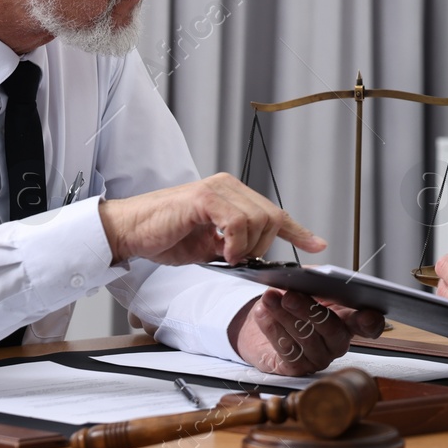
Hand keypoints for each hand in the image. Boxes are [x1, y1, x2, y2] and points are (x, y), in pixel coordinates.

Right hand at [97, 172, 325, 265]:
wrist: (129, 232)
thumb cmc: (165, 237)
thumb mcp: (210, 247)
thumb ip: (235, 247)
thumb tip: (258, 258)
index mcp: (232, 196)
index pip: (274, 212)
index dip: (298, 231)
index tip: (318, 245)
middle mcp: (228, 187)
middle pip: (272, 216)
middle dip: (264, 245)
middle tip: (240, 260)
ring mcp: (217, 190)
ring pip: (258, 219)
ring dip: (247, 246)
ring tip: (226, 256)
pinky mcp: (204, 198)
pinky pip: (237, 221)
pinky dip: (236, 242)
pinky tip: (223, 252)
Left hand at [229, 289, 385, 376]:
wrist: (267, 321)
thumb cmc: (294, 301)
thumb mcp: (308, 286)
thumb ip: (315, 280)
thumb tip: (311, 276)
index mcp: (348, 319)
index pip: (369, 325)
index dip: (371, 322)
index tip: (365, 315)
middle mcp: (337, 342)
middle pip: (330, 328)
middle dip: (308, 310)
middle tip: (290, 294)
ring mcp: (318, 357)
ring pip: (305, 338)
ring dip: (284, 315)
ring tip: (270, 298)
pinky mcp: (296, 367)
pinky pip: (286, 349)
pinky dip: (272, 328)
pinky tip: (263, 313)